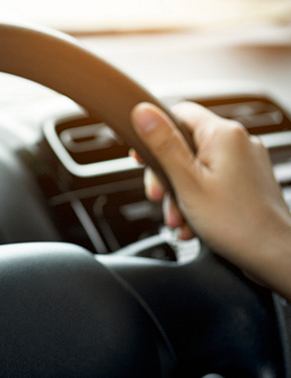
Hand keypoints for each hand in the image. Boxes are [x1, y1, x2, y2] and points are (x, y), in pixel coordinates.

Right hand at [131, 102, 290, 299]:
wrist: (275, 256)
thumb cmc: (237, 223)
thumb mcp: (186, 182)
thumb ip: (163, 144)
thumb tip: (142, 111)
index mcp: (223, 134)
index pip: (179, 113)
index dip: (155, 133)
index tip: (143, 158)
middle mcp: (238, 142)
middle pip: (184, 145)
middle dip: (166, 176)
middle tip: (160, 197)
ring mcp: (245, 162)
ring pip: (196, 168)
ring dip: (180, 194)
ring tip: (179, 218)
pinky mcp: (248, 180)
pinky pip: (212, 181)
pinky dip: (197, 200)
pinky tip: (192, 222)